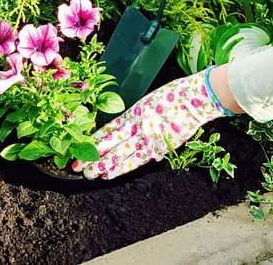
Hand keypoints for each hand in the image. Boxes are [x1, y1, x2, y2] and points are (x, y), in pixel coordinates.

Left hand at [72, 69, 227, 179]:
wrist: (194, 100)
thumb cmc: (172, 98)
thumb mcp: (146, 104)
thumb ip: (133, 119)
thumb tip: (121, 133)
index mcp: (133, 113)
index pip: (107, 130)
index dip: (92, 140)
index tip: (80, 148)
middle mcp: (137, 127)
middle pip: (110, 144)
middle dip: (92, 156)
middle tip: (77, 166)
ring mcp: (148, 139)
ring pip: (121, 156)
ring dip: (104, 166)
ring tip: (90, 174)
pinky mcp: (160, 148)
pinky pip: (138, 161)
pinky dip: (123, 168)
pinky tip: (110, 174)